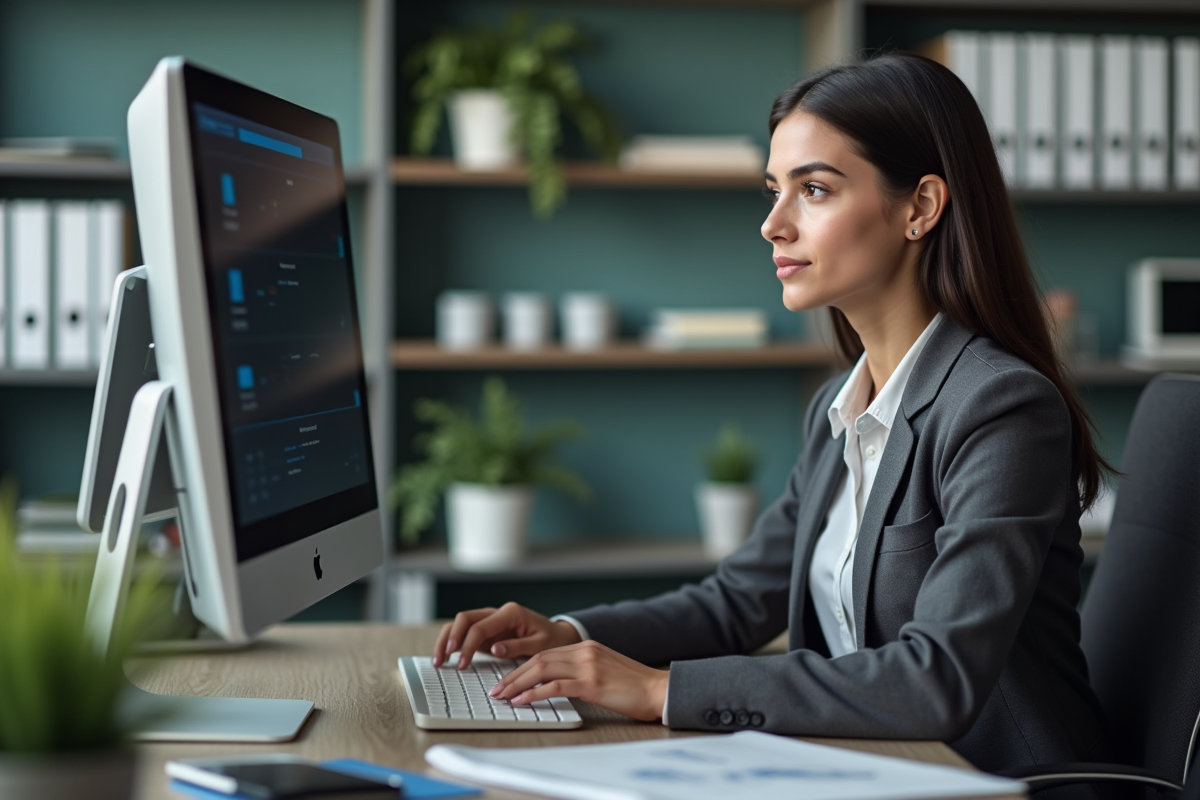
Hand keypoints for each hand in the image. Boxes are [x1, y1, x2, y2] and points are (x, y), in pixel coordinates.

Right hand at [431, 602, 581, 668]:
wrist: (559, 635)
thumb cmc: (552, 639)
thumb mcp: (541, 645)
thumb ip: (518, 646)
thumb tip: (494, 649)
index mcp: (510, 613)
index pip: (480, 626)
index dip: (468, 645)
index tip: (463, 664)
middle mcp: (497, 613)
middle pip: (464, 619)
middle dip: (451, 638)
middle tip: (443, 660)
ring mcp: (490, 621)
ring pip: (460, 623)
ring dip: (447, 640)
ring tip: (438, 661)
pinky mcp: (487, 631)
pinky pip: (465, 633)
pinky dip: (454, 643)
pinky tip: (446, 658)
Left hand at [489, 640, 669, 722]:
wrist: (659, 690)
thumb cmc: (635, 687)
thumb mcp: (605, 671)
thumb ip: (582, 672)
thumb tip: (556, 684)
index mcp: (587, 647)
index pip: (546, 653)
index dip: (522, 667)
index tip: (507, 680)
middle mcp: (585, 651)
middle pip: (539, 658)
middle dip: (513, 675)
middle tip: (497, 689)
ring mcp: (588, 665)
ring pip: (542, 669)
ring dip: (517, 683)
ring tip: (503, 695)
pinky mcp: (592, 683)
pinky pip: (555, 686)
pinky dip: (534, 693)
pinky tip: (522, 701)